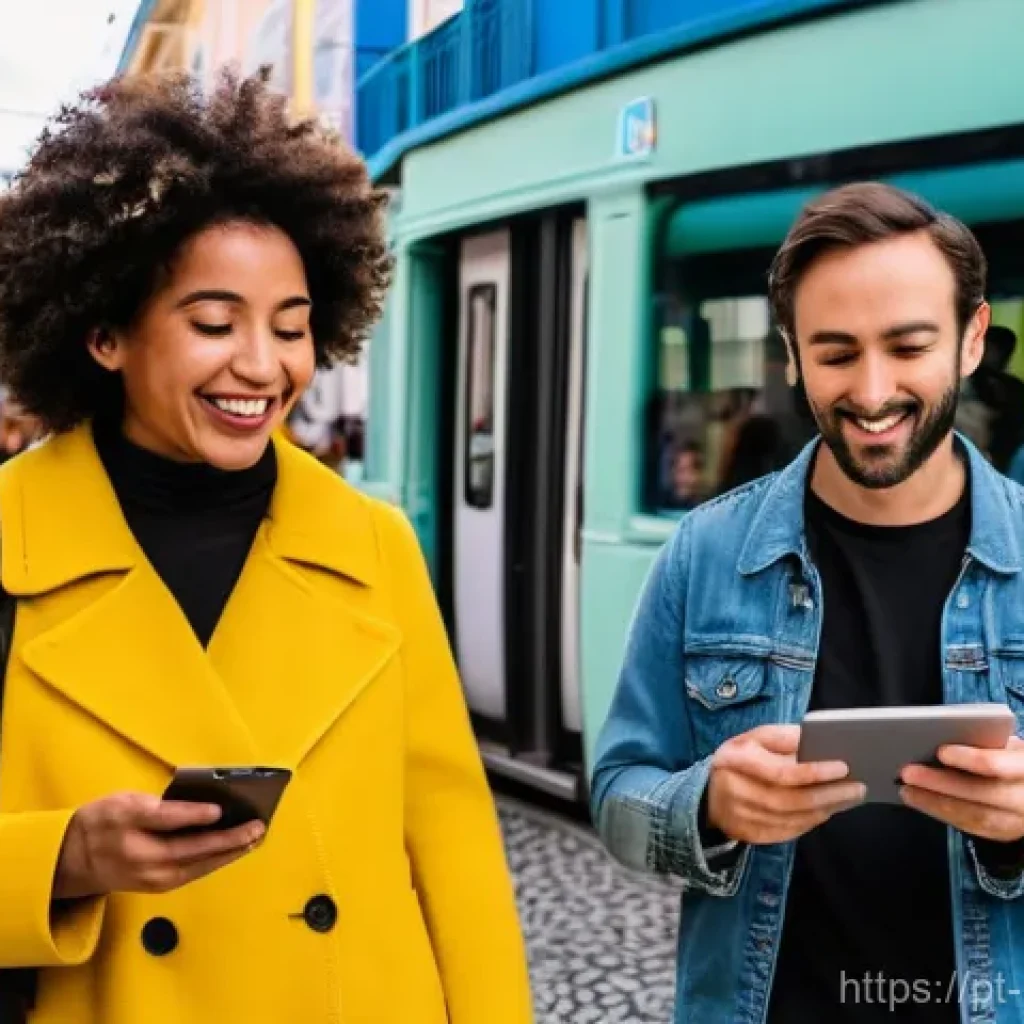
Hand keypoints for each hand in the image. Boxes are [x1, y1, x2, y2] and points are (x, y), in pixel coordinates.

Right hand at [54, 792, 264, 899]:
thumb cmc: (104, 820)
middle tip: (256, 827)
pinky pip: (194, 872)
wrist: (74, 860)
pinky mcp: (160, 886)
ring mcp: (151, 876)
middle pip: (189, 849)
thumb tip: (201, 805)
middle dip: (228, 839)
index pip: (164, 819)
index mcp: (127, 822)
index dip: (193, 815)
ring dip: (230, 852)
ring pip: (198, 865)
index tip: (219, 809)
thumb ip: (158, 804)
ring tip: (255, 838)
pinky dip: (217, 861)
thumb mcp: (124, 799)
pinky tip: (236, 851)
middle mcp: (140, 855)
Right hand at [706, 724, 866, 844]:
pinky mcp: (748, 835)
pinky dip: (811, 822)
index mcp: (736, 760)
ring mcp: (740, 818)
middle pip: (790, 800)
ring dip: (825, 809)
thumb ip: (782, 737)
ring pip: (792, 818)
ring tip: (849, 797)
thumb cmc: (738, 759)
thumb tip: (814, 738)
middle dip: (829, 794)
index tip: (843, 767)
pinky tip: (827, 810)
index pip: (782, 772)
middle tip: (857, 787)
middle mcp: (735, 791)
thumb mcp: (753, 738)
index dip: (815, 772)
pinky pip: (787, 832)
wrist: (707, 793)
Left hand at [900, 736, 1023, 840]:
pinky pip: (972, 827)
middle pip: (981, 794)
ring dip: (935, 803)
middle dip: (941, 784)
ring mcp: (1017, 821)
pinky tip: (921, 802)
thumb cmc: (1012, 758)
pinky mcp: (1005, 833)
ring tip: (907, 791)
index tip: (940, 751)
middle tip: (907, 773)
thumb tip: (944, 735)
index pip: (996, 765)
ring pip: (975, 817)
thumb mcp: (1007, 744)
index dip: (968, 758)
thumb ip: (984, 743)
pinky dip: (943, 814)